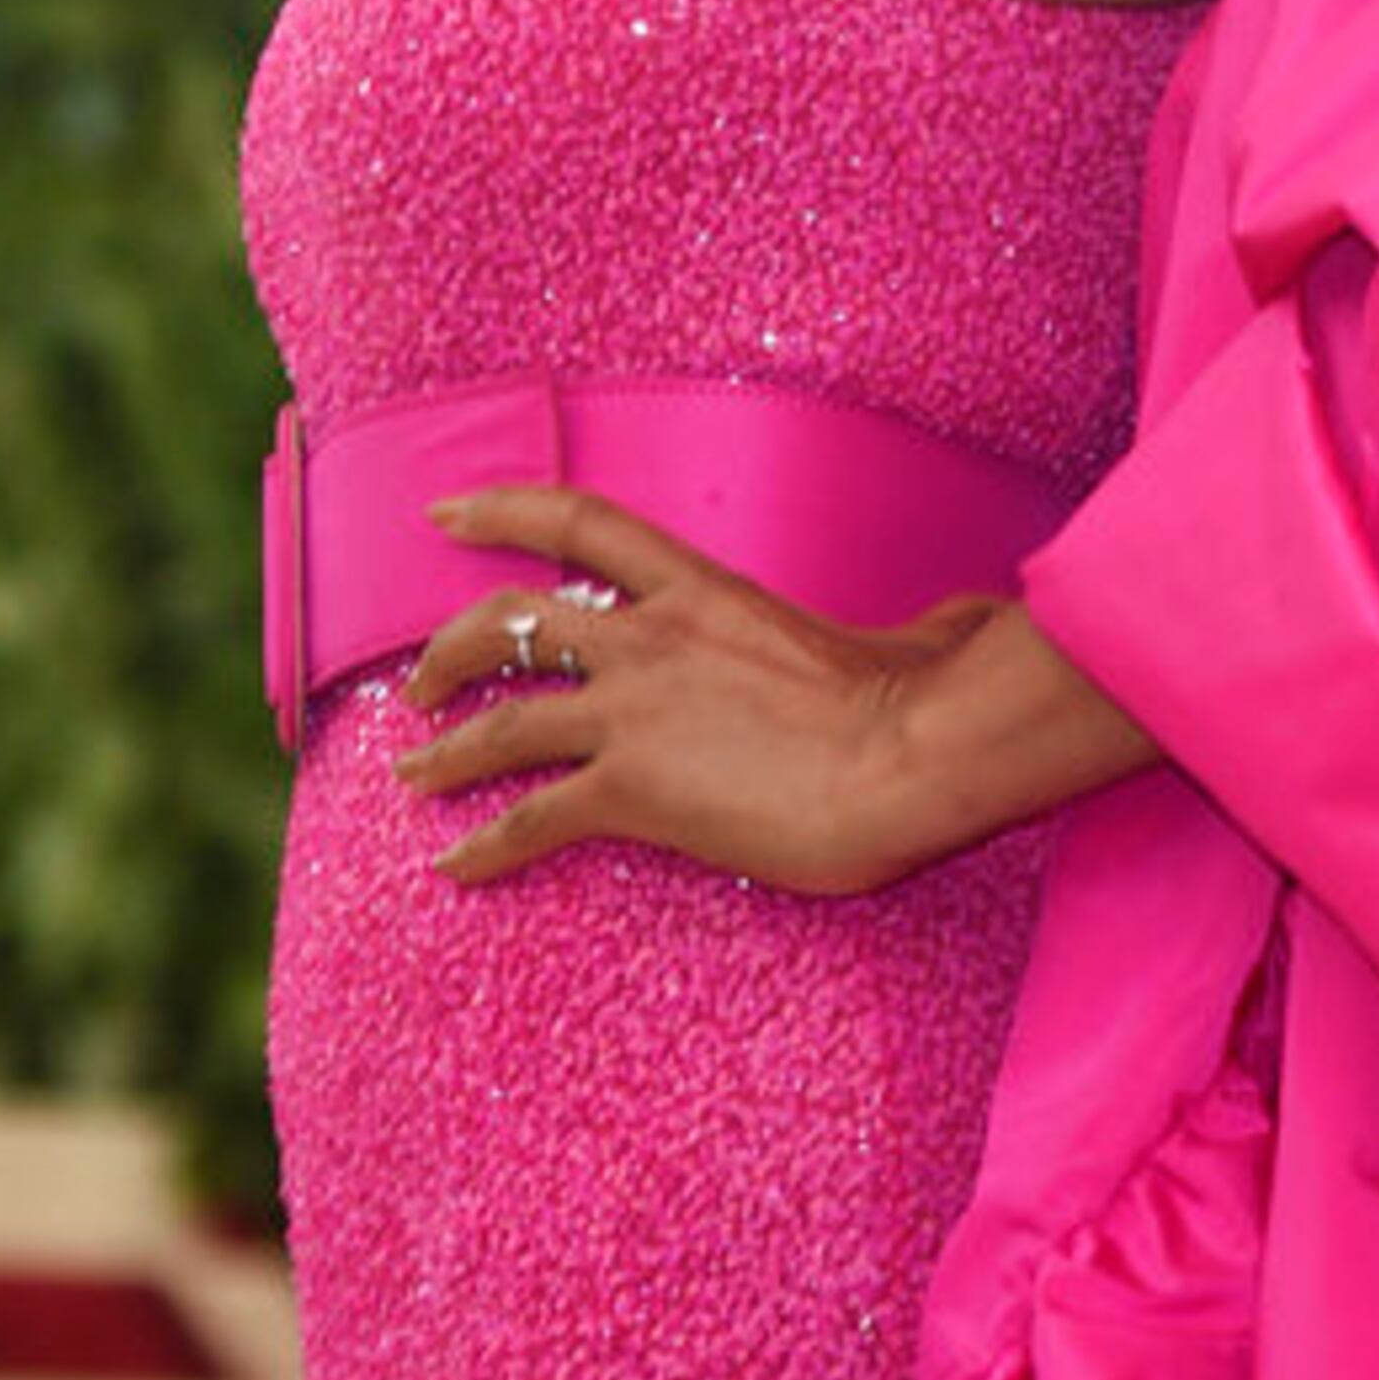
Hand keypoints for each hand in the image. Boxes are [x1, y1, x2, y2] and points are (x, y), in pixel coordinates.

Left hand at [389, 487, 991, 893]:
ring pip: (503, 721)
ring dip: (445, 752)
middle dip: (450, 649)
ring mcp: (633, 713)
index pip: (579, 524)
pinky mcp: (633, 790)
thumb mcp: (914, 639)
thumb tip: (967, 623)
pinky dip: (483, 845)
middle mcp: (649, 640)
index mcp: (704, 591)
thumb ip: (918, 626)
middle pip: (512, 621)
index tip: (444, 515)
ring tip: (410, 774)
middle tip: (419, 682)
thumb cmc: (927, 702)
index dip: (500, 510)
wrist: (909, 758)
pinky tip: (453, 869)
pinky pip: (532, 818)